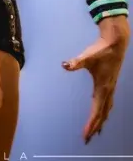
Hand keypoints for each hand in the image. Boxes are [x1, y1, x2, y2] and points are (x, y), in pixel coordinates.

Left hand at [62, 17, 129, 143]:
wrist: (116, 42)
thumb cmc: (101, 50)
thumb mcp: (87, 56)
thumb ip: (76, 62)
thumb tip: (65, 65)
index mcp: (103, 88)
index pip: (96, 111)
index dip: (91, 125)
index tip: (85, 136)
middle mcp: (108, 91)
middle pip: (102, 114)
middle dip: (95, 127)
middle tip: (88, 139)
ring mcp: (111, 88)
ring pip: (107, 109)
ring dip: (101, 120)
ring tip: (96, 131)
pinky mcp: (111, 83)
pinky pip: (108, 103)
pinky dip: (105, 111)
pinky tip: (102, 111)